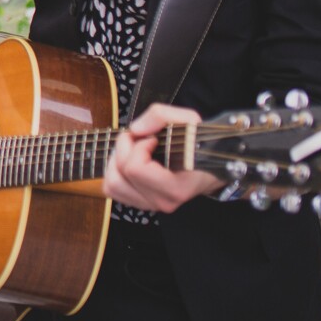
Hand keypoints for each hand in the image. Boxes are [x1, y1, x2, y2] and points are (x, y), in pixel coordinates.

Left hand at [104, 103, 224, 212]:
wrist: (209, 167)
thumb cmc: (198, 145)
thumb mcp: (188, 120)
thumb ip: (160, 116)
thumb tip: (135, 129)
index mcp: (175, 188)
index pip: (136, 168)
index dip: (139, 146)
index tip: (153, 139)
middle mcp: (162, 201)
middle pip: (121, 172)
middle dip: (125, 147)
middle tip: (140, 138)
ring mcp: (150, 205)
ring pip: (112, 183)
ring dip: (116, 160)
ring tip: (133, 149)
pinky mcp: (140, 203)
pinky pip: (112, 188)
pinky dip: (115, 171)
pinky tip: (130, 160)